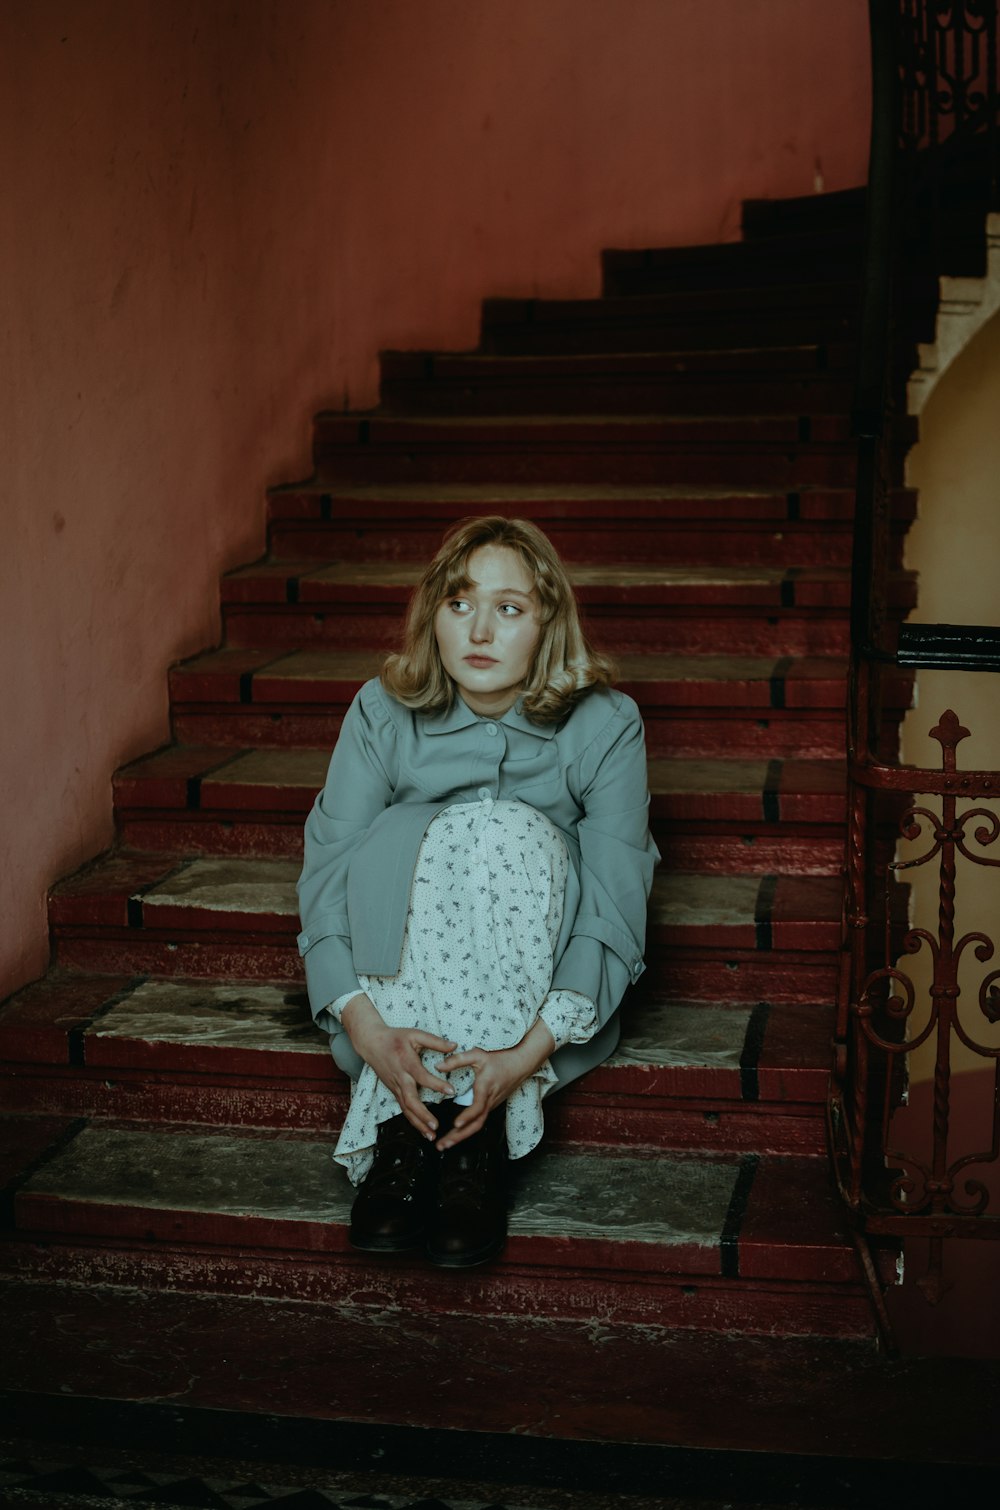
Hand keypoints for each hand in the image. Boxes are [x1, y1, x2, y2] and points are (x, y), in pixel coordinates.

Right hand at [341, 994, 456, 1138]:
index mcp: (406, 1062)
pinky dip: (413, 1120)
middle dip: (423, 1115)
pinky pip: (403, 1108)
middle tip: (436, 1125)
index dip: (436, 1084)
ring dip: (418, 1123)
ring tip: (431, 1134)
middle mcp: (400, 1078)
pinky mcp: (394, 1091)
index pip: (422, 1076)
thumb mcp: (415, 1034)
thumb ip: (435, 1041)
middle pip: (410, 1100)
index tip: (451, 1091)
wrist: (371, 1043)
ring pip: (406, 1109)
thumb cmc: (395, 1037)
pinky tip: (423, 1130)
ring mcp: (395, 1086)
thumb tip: (455, 1045)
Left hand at [434, 1017, 555, 1149]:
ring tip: (445, 1144)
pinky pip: (479, 1121)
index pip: (478, 1107)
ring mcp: (491, 1105)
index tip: (456, 1124)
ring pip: (477, 1125)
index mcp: (486, 1088)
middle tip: (442, 1145)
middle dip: (458, 1136)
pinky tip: (456, 1134)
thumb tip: (438, 1066)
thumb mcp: (478, 1054)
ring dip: (461, 1136)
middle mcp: (489, 1101)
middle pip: (476, 1124)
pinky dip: (467, 1130)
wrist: (522, 1064)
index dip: (467, 1116)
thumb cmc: (501, 1058)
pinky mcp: (491, 1106)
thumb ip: (457, 1059)